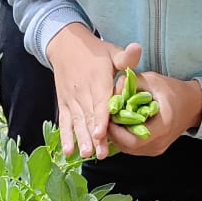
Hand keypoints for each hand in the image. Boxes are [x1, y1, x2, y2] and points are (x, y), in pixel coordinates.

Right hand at [46, 26, 141, 159]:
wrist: (65, 45)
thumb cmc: (95, 51)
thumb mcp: (111, 51)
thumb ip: (125, 57)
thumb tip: (137, 49)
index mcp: (98, 80)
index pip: (100, 102)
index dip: (100, 118)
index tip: (101, 133)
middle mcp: (83, 92)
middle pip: (89, 117)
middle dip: (94, 137)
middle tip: (100, 154)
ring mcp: (72, 100)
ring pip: (77, 122)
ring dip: (81, 139)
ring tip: (86, 154)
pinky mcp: (64, 105)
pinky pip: (65, 122)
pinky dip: (66, 136)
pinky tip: (68, 151)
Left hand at [105, 71, 201, 156]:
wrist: (192, 105)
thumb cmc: (174, 91)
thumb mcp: (153, 80)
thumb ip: (132, 83)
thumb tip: (112, 89)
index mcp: (163, 126)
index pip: (133, 139)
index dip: (116, 130)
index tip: (109, 116)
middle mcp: (159, 143)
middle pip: (127, 146)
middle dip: (113, 132)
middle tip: (108, 117)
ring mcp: (156, 149)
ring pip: (128, 149)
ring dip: (117, 135)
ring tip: (114, 120)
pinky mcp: (153, 150)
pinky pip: (133, 148)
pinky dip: (124, 138)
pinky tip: (123, 125)